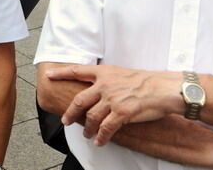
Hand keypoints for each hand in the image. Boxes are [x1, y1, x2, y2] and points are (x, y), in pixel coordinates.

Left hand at [46, 64, 182, 145]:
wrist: (164, 88)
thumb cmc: (146, 81)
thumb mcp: (122, 73)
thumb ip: (107, 80)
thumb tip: (97, 89)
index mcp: (104, 72)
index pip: (77, 70)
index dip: (61, 73)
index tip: (49, 75)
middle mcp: (104, 85)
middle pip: (79, 100)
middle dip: (70, 112)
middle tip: (65, 121)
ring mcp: (112, 99)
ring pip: (91, 116)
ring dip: (87, 128)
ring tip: (86, 134)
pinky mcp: (122, 113)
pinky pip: (106, 128)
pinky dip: (101, 136)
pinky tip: (99, 141)